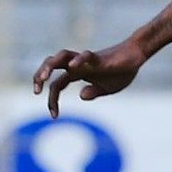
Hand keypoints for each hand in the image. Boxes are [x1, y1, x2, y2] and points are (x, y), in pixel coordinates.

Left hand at [32, 40, 146, 118]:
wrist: (136, 55)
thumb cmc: (122, 71)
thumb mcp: (107, 89)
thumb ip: (93, 92)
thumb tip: (81, 96)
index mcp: (78, 73)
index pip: (57, 85)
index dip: (52, 100)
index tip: (54, 116)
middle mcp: (78, 65)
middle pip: (52, 65)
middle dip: (40, 75)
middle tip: (36, 91)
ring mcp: (87, 60)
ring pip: (61, 57)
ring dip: (49, 66)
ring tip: (43, 78)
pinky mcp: (99, 58)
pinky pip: (86, 55)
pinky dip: (78, 60)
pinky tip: (73, 66)